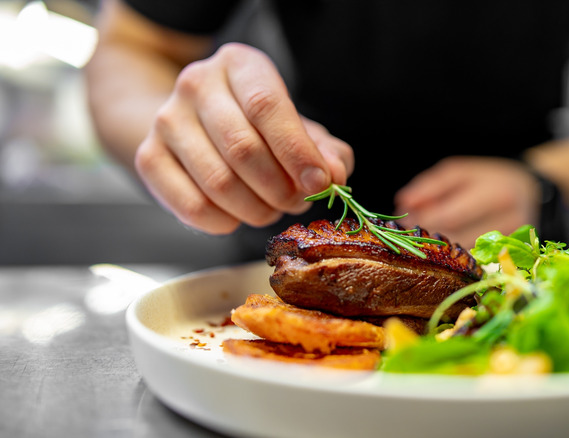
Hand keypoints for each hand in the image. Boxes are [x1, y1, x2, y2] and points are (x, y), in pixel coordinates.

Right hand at [134, 43, 353, 233]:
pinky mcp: (148, 157)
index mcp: (239, 65)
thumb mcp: (298, 129)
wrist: (195, 124)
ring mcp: (167, 120)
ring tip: (269, 208)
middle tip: (295, 202)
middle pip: (242, 148)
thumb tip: (334, 176)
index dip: (296, 151)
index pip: (266, 106)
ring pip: (218, 182)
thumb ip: (325, 152)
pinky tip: (237, 215)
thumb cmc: (258, 127)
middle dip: (279, 188)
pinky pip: (192, 205)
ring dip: (256, 209)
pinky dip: (225, 222)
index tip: (318, 182)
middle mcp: (197, 84)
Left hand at [394, 156, 539, 247]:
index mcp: (497, 193)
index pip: (451, 215)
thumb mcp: (462, 172)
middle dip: (427, 237)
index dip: (422, 220)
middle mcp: (510, 220)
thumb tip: (403, 201)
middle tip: (406, 233)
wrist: (533, 193)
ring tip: (420, 240)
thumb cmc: (490, 180)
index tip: (402, 220)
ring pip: (464, 255)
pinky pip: (474, 263)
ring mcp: (513, 244)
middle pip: (457, 238)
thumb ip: (431, 185)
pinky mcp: (512, 259)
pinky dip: (453, 259)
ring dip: (437, 250)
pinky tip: (441, 252)